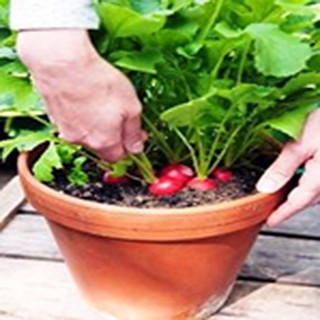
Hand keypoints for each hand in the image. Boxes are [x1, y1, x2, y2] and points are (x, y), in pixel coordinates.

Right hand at [17, 30, 144, 161]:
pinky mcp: (54, 116)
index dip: (129, 147)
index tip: (135, 134)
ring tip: (102, 103)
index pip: (118, 157)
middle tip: (120, 116)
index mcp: (104, 142)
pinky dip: (81, 115)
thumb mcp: (131, 107)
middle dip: (113, 136)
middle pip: (101, 146)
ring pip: (86, 134)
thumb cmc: (99, 83)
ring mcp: (65, 129)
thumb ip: (133, 132)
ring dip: (96, 125)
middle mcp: (83, 141)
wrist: (63, 63)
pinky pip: (72, 122)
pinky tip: (86, 98)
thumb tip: (137, 149)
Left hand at [256, 109, 319, 225]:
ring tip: (279, 195)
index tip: (269, 222)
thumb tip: (265, 188)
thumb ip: (283, 168)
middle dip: (288, 206)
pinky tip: (295, 178)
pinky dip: (305, 184)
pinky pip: (318, 181)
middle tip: (270, 209)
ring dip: (297, 195)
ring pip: (313, 191)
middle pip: (306, 199)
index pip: (298, 203)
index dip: (282, 214)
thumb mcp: (300, 143)